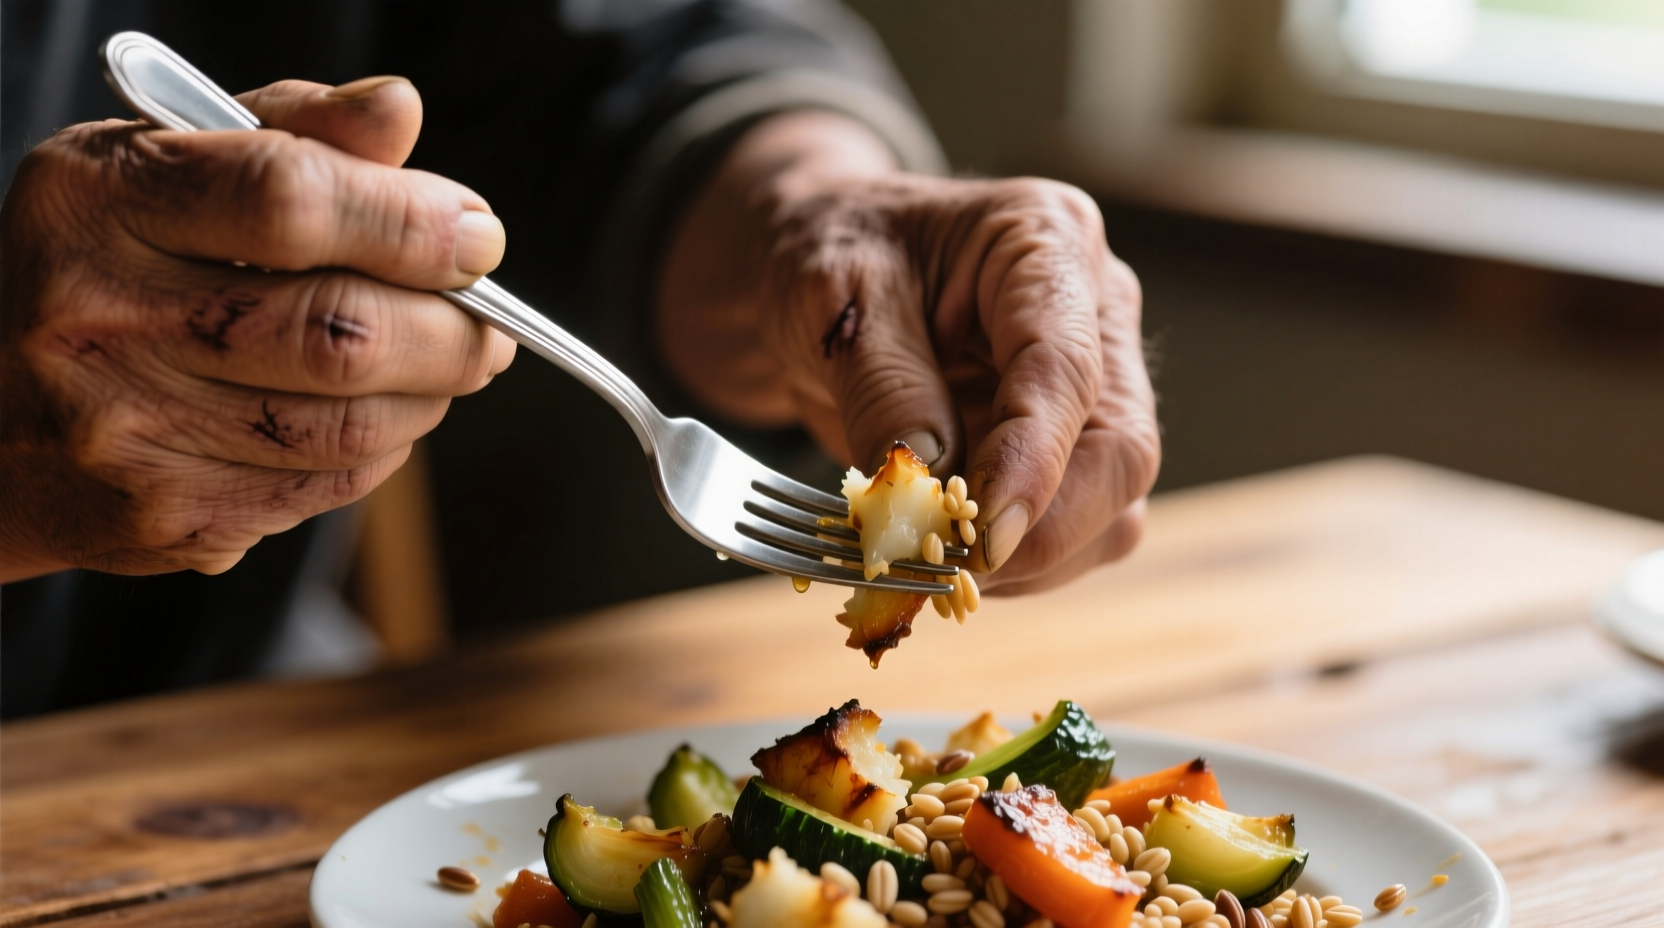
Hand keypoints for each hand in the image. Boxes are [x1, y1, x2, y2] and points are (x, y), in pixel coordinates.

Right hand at [0, 77, 514, 581]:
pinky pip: (331, 485)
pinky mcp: (170, 518)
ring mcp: (129, 433)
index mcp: (99, 204)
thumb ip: (292, 132)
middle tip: (486, 319)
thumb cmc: (102, 269)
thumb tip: (398, 112)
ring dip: (429, 391)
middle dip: (452, 327)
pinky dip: (382, 446)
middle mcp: (98, 320)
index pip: (289, 202)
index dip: (411, 221)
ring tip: (439, 362)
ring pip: (352, 423)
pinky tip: (371, 413)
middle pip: (340, 331)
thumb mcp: (163, 166)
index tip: (477, 235)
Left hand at [657, 112, 1158, 593]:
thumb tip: (928, 488)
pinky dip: (1017, 565)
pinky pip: (1077, 532)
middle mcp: (1094, 314)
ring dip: (1030, 560)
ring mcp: (1093, 389)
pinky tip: (949, 555)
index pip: (1067, 368)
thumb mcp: (834, 302)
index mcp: (1046, 240)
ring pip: (1113, 509)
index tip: (986, 537)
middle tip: (949, 571)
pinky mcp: (1072, 451)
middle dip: (1042, 529)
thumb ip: (885, 388)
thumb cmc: (831, 257)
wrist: (821, 283)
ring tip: (934, 563)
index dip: (1034, 462)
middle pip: (1120, 450)